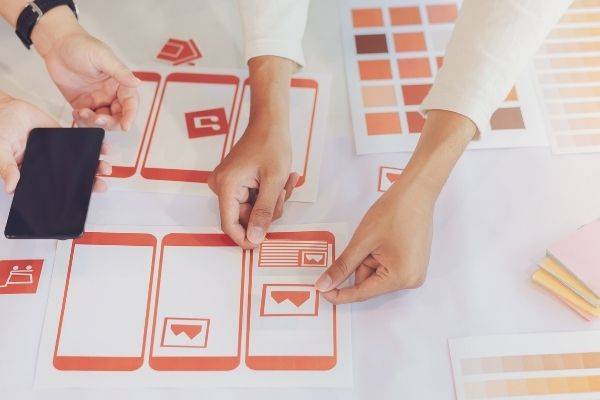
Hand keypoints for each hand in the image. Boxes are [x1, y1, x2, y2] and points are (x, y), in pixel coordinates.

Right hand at [0, 95, 109, 193]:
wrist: (7, 108)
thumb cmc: (0, 131)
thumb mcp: (0, 150)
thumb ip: (6, 167)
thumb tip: (10, 188)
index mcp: (34, 174)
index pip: (54, 189)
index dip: (69, 194)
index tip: (82, 199)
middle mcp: (50, 166)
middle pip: (72, 177)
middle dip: (88, 182)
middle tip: (101, 185)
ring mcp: (59, 153)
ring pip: (80, 162)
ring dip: (94, 166)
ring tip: (106, 168)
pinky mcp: (64, 137)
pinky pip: (82, 143)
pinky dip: (94, 145)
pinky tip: (104, 147)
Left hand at [31, 6, 139, 129]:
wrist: (56, 44)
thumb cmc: (81, 45)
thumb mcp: (103, 57)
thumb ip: (120, 72)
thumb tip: (137, 82)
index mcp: (120, 83)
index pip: (130, 103)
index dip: (130, 116)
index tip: (125, 126)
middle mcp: (111, 94)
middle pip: (118, 117)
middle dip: (110, 122)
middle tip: (97, 119)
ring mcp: (96, 100)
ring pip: (103, 121)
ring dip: (94, 123)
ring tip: (82, 113)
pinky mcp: (82, 104)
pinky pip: (86, 120)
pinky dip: (83, 122)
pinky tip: (76, 113)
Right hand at [209, 55, 296, 247]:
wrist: (270, 121)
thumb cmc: (272, 144)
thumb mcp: (273, 181)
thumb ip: (264, 212)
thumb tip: (254, 239)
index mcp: (226, 186)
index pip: (230, 225)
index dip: (246, 238)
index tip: (264, 242)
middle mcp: (221, 186)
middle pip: (244, 217)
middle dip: (268, 210)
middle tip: (283, 192)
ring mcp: (227, 184)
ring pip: (252, 209)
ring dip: (272, 201)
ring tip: (286, 180)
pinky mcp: (236, 182)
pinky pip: (253, 199)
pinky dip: (269, 194)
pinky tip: (282, 179)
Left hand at [315, 175, 433, 303]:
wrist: (415, 194)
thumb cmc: (392, 212)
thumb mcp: (362, 241)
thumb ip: (342, 266)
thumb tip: (324, 285)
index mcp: (400, 277)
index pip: (362, 293)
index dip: (339, 293)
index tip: (321, 290)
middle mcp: (410, 280)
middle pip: (370, 284)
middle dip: (359, 265)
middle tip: (363, 243)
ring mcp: (414, 273)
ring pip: (376, 276)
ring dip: (368, 260)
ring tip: (377, 238)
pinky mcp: (413, 265)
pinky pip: (386, 269)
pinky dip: (377, 258)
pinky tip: (382, 241)